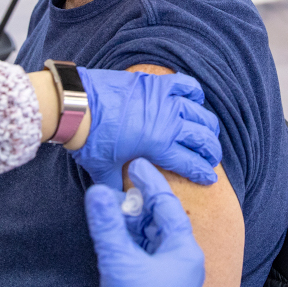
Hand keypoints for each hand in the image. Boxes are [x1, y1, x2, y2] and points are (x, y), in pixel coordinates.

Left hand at [73, 68, 220, 189]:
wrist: (76, 106)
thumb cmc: (90, 139)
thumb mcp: (103, 170)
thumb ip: (117, 187)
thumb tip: (123, 203)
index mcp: (159, 146)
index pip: (191, 163)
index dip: (203, 172)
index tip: (210, 178)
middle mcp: (168, 122)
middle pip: (202, 138)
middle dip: (211, 151)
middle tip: (212, 158)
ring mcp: (164, 100)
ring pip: (200, 112)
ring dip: (208, 125)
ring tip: (208, 133)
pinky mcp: (156, 83)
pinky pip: (186, 84)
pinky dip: (195, 92)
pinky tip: (195, 100)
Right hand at [85, 159, 204, 286]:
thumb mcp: (119, 262)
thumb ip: (107, 225)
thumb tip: (96, 192)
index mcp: (184, 248)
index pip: (167, 203)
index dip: (150, 181)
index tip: (136, 162)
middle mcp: (184, 258)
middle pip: (162, 219)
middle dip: (140, 202)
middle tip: (119, 186)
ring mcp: (175, 274)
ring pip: (154, 237)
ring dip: (135, 222)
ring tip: (115, 209)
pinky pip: (150, 254)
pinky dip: (134, 242)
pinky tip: (118, 238)